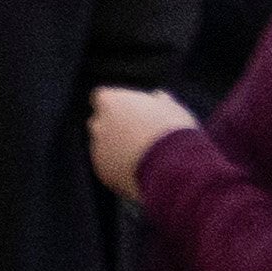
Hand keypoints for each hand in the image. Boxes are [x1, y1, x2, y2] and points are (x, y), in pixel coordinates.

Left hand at [85, 84, 196, 198]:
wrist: (172, 168)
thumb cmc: (174, 132)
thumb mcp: (172, 109)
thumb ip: (159, 101)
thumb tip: (159, 97)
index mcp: (110, 101)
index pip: (105, 99)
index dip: (120, 107)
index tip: (135, 115)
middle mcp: (98, 123)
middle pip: (102, 123)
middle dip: (116, 129)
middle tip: (141, 138)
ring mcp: (97, 148)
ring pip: (104, 147)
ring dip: (118, 151)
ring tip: (147, 159)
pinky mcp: (102, 171)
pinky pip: (110, 168)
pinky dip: (121, 170)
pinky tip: (142, 173)